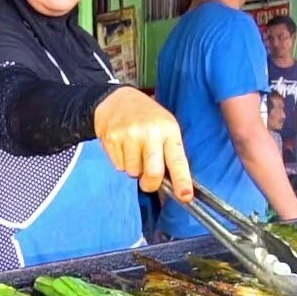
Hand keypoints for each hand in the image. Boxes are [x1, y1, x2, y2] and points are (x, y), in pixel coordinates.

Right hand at [94, 87, 193, 201]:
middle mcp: (150, 132)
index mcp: (168, 130)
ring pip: (133, 172)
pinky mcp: (111, 139)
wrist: (117, 99)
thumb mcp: (165, 127)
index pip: (177, 160)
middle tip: (148, 181)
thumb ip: (170, 153)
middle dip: (150, 184)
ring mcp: (129, 135)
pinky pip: (118, 166)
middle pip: (153, 173)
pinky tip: (122, 146)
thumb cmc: (147, 117)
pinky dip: (121, 162)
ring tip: (133, 151)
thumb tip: (174, 185)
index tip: (185, 196)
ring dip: (134, 169)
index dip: (182, 180)